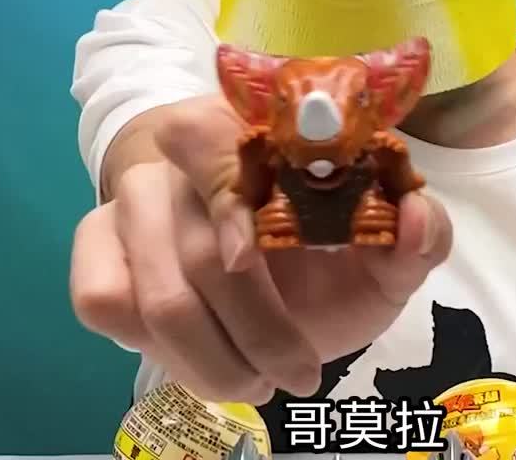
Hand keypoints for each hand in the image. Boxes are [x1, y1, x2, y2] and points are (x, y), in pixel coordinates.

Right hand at [69, 94, 452, 405]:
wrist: (266, 279)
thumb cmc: (328, 255)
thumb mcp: (384, 254)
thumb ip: (418, 237)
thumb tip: (416, 215)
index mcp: (254, 131)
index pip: (213, 138)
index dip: (229, 201)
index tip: (252, 257)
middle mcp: (179, 157)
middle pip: (196, 248)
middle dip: (255, 330)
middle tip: (299, 375)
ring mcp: (131, 202)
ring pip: (153, 295)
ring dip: (212, 359)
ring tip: (256, 384)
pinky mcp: (97, 247)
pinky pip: (102, 298)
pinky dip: (158, 349)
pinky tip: (201, 357)